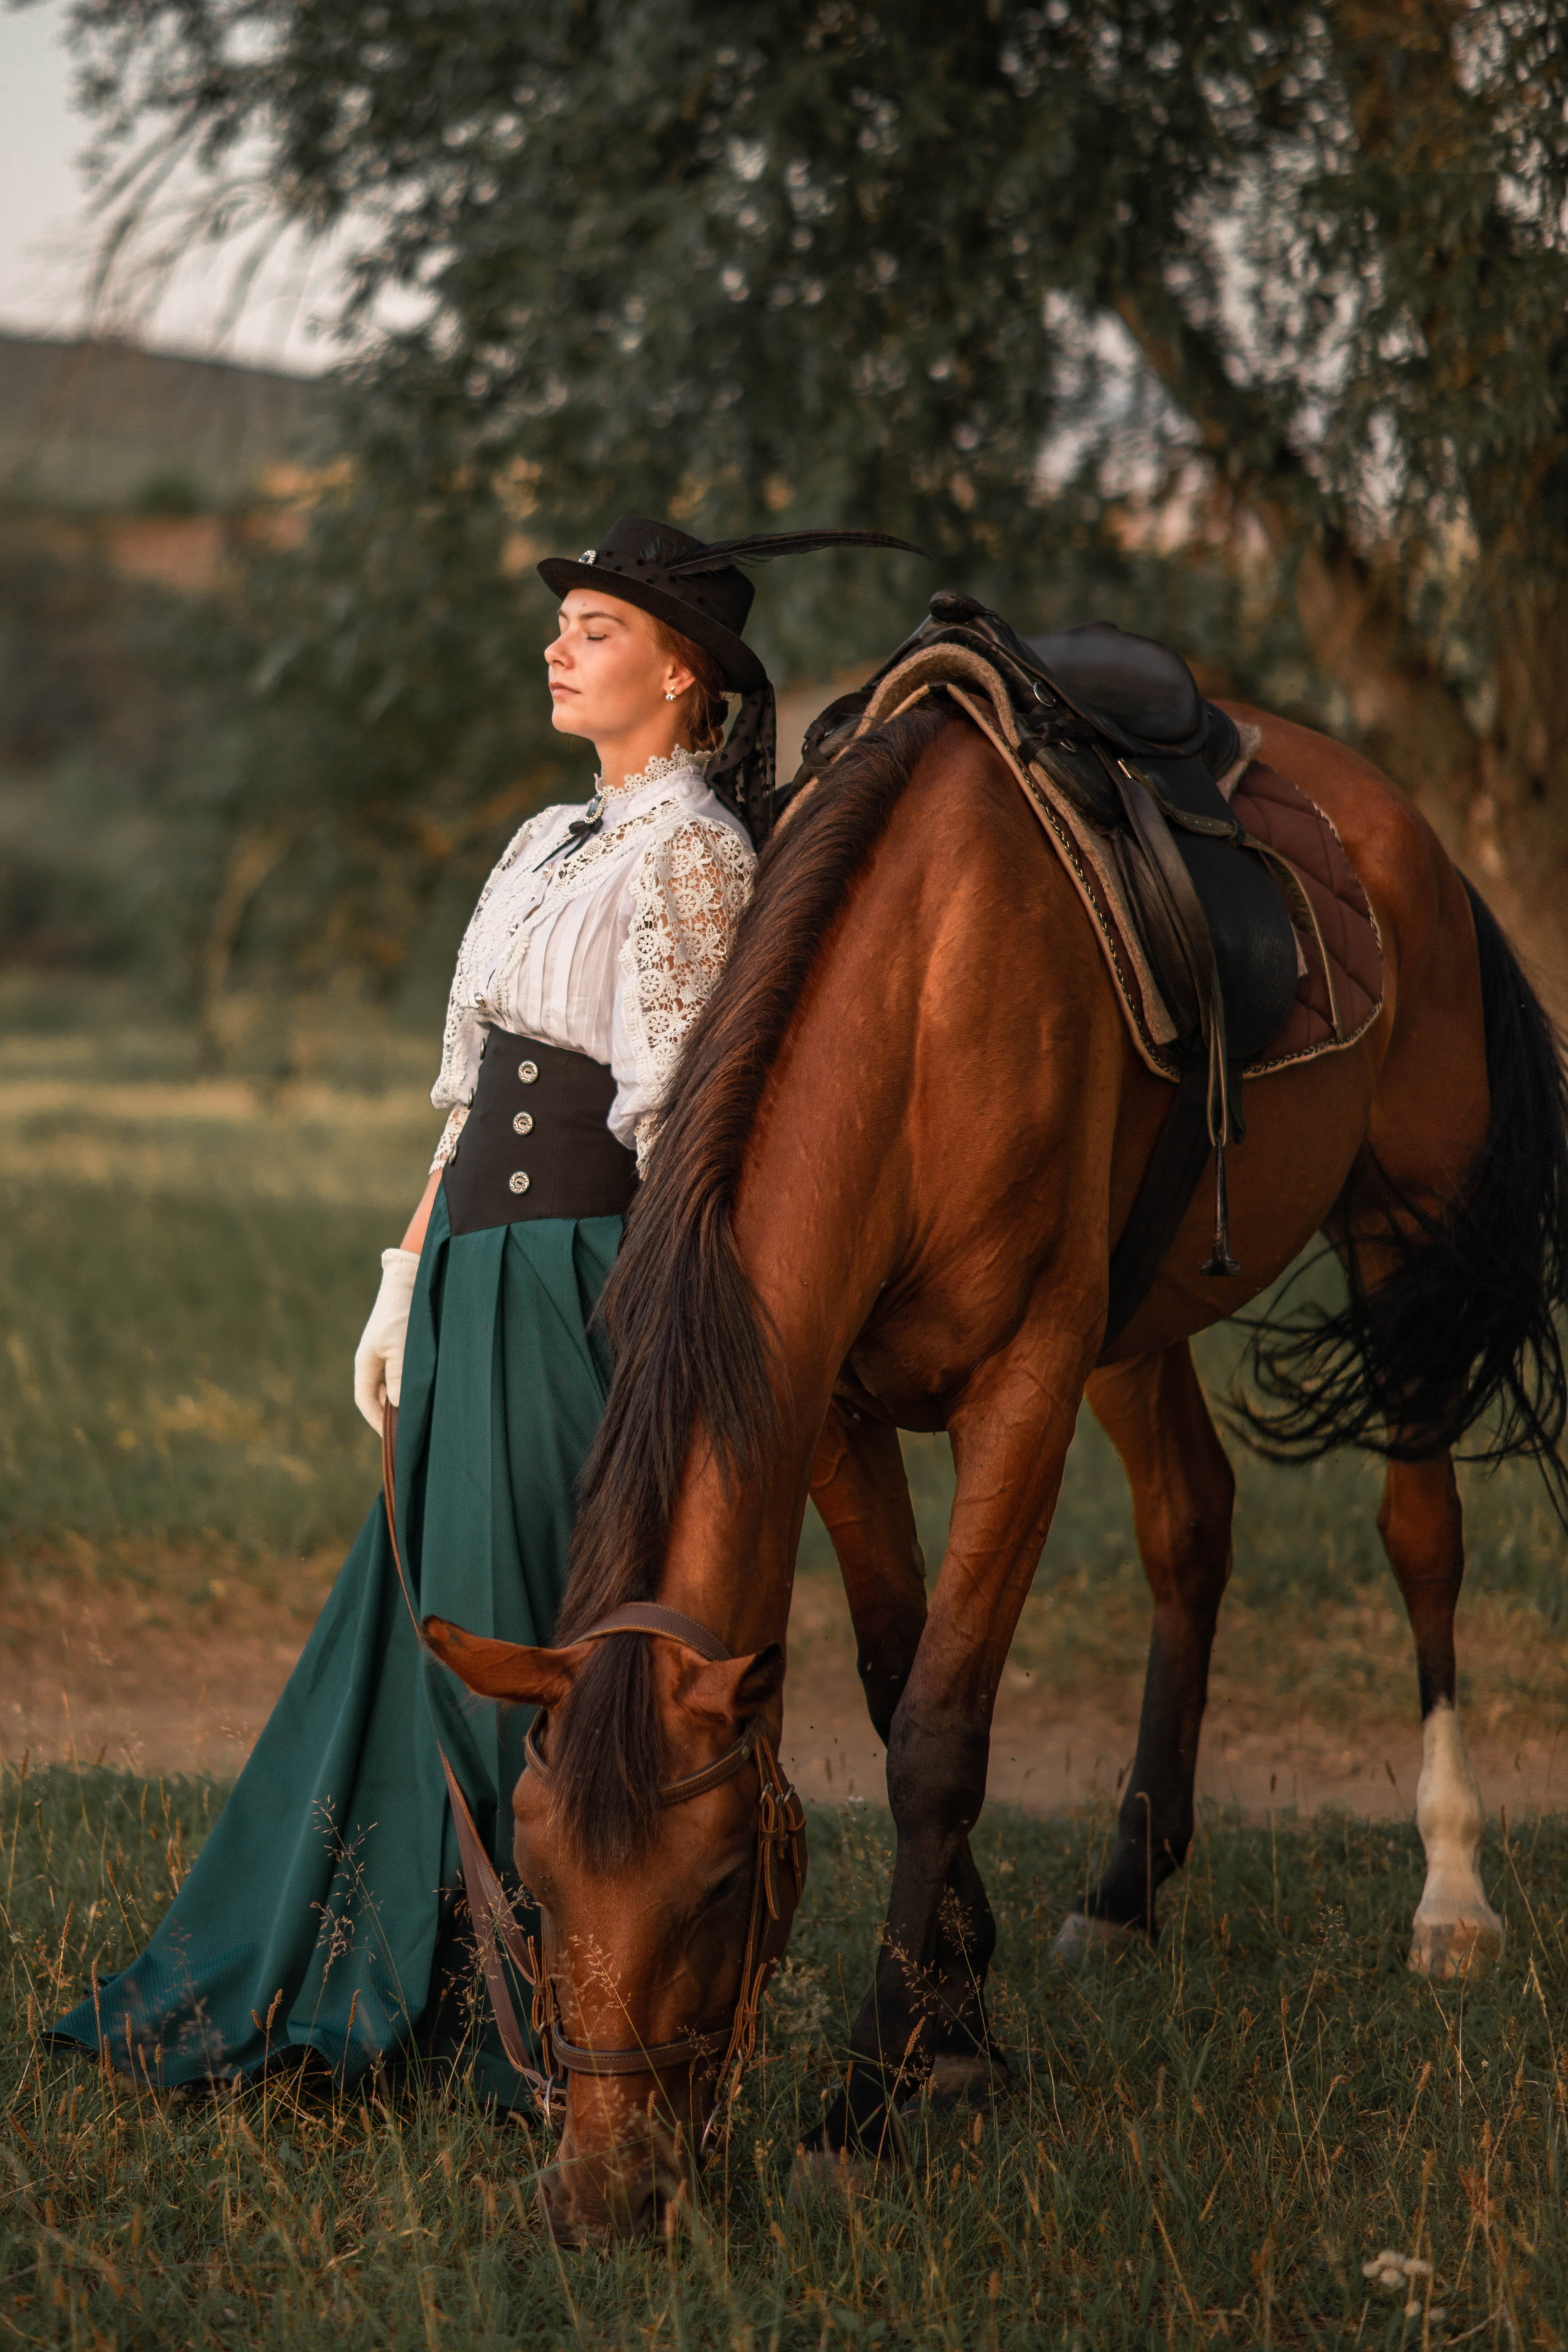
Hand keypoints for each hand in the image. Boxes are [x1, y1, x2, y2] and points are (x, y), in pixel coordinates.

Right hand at [353, 1248, 420, 1433]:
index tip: (393, 1441)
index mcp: (366, 1362)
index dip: (377, 1422)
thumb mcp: (400, 1345)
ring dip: (405, 1403)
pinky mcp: (404, 1348)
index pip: (365, 1401)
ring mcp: (389, 1354)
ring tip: (424, 1420)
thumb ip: (398, 1375)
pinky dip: (414, 1388)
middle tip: (412, 1435)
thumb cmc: (403, 1311)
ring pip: (393, 1387)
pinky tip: (430, 1395)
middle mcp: (375, 1361)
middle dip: (392, 1417)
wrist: (412, 1279)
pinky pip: (405, 1375)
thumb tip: (395, 1405)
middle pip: (379, 1397)